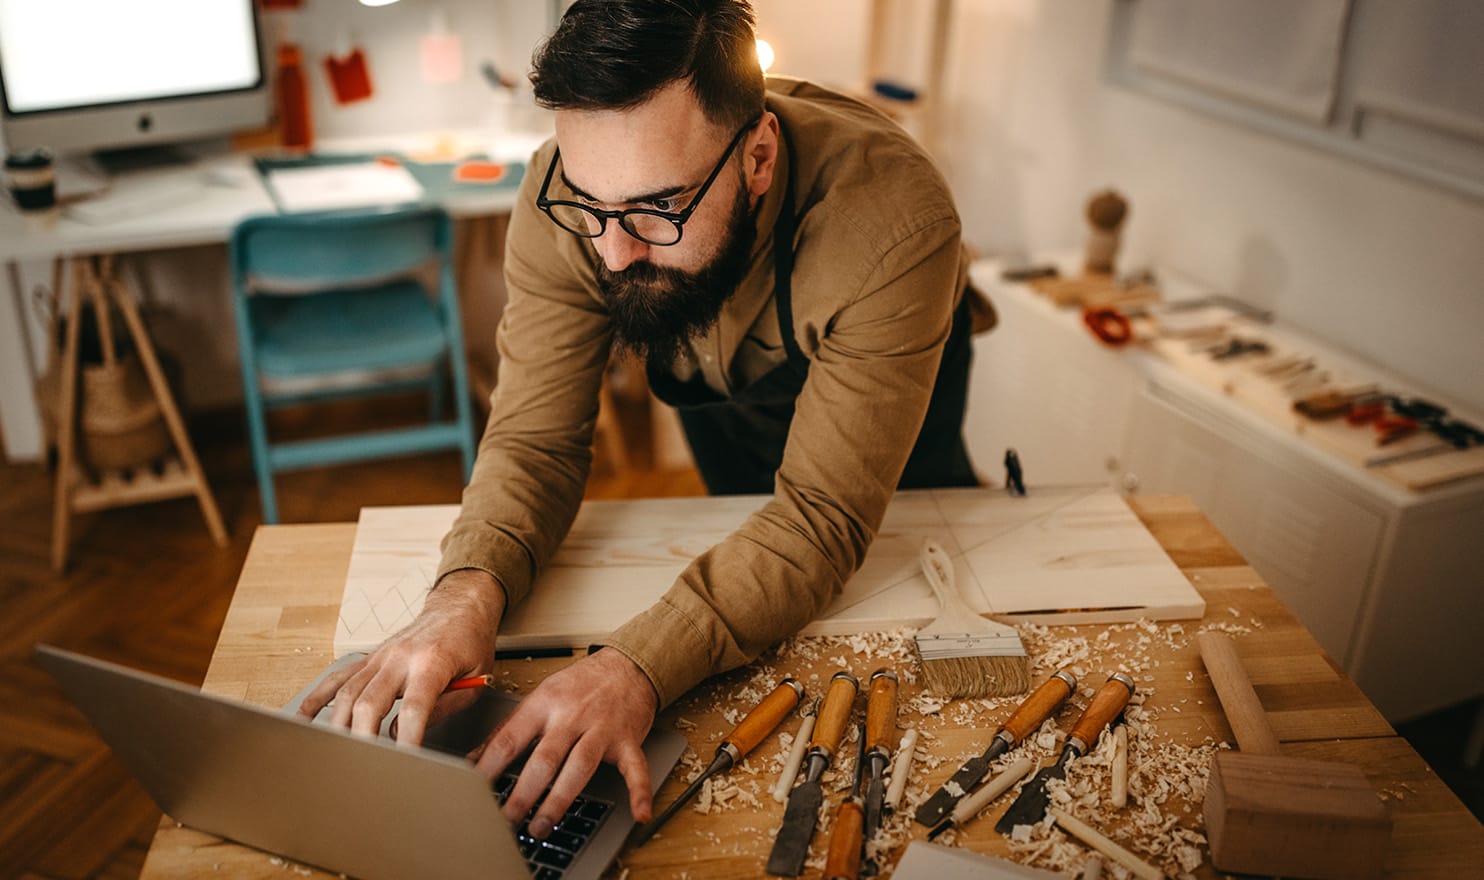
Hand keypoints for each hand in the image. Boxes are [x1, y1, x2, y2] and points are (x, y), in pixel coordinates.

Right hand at [297, 569, 505, 744]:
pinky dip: (317, 699)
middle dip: (363, 738)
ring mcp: (380, 656)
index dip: (406, 740)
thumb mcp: (474, 679)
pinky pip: (337, 678)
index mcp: (432, 663)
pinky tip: (303, 719)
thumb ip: (444, 707)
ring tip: (334, 754)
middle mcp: (400, 657)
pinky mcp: (369, 658)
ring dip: (339, 725)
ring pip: (348, 692)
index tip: (402, 764)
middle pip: (370, 702)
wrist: (459, 608)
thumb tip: (404, 733)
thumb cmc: (470, 644)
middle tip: (361, 766)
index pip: (414, 708)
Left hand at [473, 648, 657, 838]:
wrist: (628, 664)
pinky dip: (639, 791)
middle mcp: (572, 716)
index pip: (510, 739)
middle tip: (506, 821)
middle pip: (544, 759)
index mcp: (545, 703)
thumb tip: (475, 757)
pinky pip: (635, 768)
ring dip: (559, 800)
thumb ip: (509, 728)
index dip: (489, 768)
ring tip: (542, 826)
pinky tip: (639, 814)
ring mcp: (602, 729)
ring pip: (579, 767)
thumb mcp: (540, 696)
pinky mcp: (628, 740)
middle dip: (523, 794)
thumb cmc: (582, 683)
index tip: (474, 793)